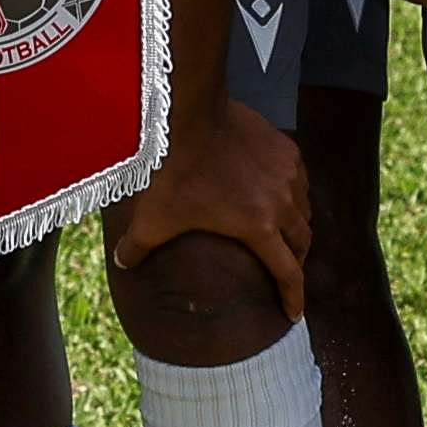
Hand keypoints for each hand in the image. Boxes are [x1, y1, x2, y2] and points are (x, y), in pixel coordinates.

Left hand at [108, 89, 309, 312]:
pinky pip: (299, 180)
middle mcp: (282, 203)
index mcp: (258, 227)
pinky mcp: (286, 149)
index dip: (293, 297)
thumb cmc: (173, 170)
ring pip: (304, 210)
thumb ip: (137, 248)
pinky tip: (278, 193)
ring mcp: (288, 173)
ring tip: (283, 233)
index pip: (287, 273)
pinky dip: (292, 194)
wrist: (190, 112)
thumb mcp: (152, 218)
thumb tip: (122, 264)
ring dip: (296, 226)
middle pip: (302, 242)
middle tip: (284, 270)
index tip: (293, 314)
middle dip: (295, 261)